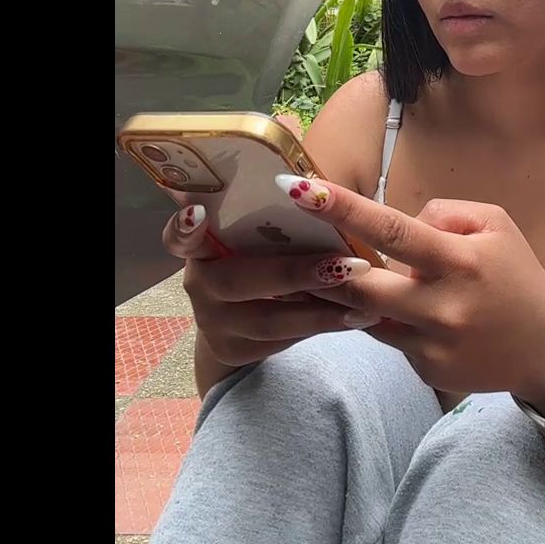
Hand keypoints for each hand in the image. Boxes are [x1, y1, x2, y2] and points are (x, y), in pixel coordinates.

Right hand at [162, 204, 375, 368]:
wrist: (242, 317)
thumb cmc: (266, 256)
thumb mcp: (265, 236)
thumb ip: (280, 218)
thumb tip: (319, 192)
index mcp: (203, 244)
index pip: (180, 236)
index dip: (184, 227)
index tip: (198, 214)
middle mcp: (200, 283)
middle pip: (237, 280)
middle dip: (296, 274)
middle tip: (347, 266)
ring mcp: (213, 322)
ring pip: (266, 320)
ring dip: (320, 312)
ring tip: (365, 304)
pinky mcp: (234, 351)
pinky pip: (282, 342)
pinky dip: (320, 328)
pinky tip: (355, 319)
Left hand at [275, 177, 544, 409]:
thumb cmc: (519, 276)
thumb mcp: (494, 225)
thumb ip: (443, 214)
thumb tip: (399, 223)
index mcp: (460, 261)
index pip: (392, 230)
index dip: (343, 209)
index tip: (299, 189)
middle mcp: (442, 306)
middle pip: (362, 284)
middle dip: (326, 265)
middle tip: (302, 246)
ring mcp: (431, 344)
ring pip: (366, 314)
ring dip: (347, 293)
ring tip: (334, 272)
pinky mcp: (426, 370)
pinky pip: (388, 338)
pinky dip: (384, 318)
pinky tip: (396, 310)